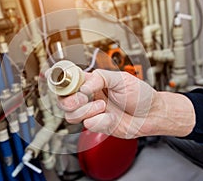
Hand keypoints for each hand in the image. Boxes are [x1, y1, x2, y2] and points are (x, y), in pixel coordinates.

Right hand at [58, 69, 195, 138]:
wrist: (150, 113)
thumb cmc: (138, 93)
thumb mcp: (121, 78)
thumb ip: (100, 79)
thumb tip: (83, 87)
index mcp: (91, 82)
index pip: (68, 79)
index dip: (57, 78)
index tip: (52, 77)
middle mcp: (88, 97)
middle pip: (62, 99)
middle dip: (69, 99)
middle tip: (83, 97)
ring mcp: (91, 112)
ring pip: (71, 115)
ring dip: (86, 110)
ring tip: (103, 106)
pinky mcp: (97, 125)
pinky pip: (88, 124)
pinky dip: (99, 120)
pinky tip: (110, 116)